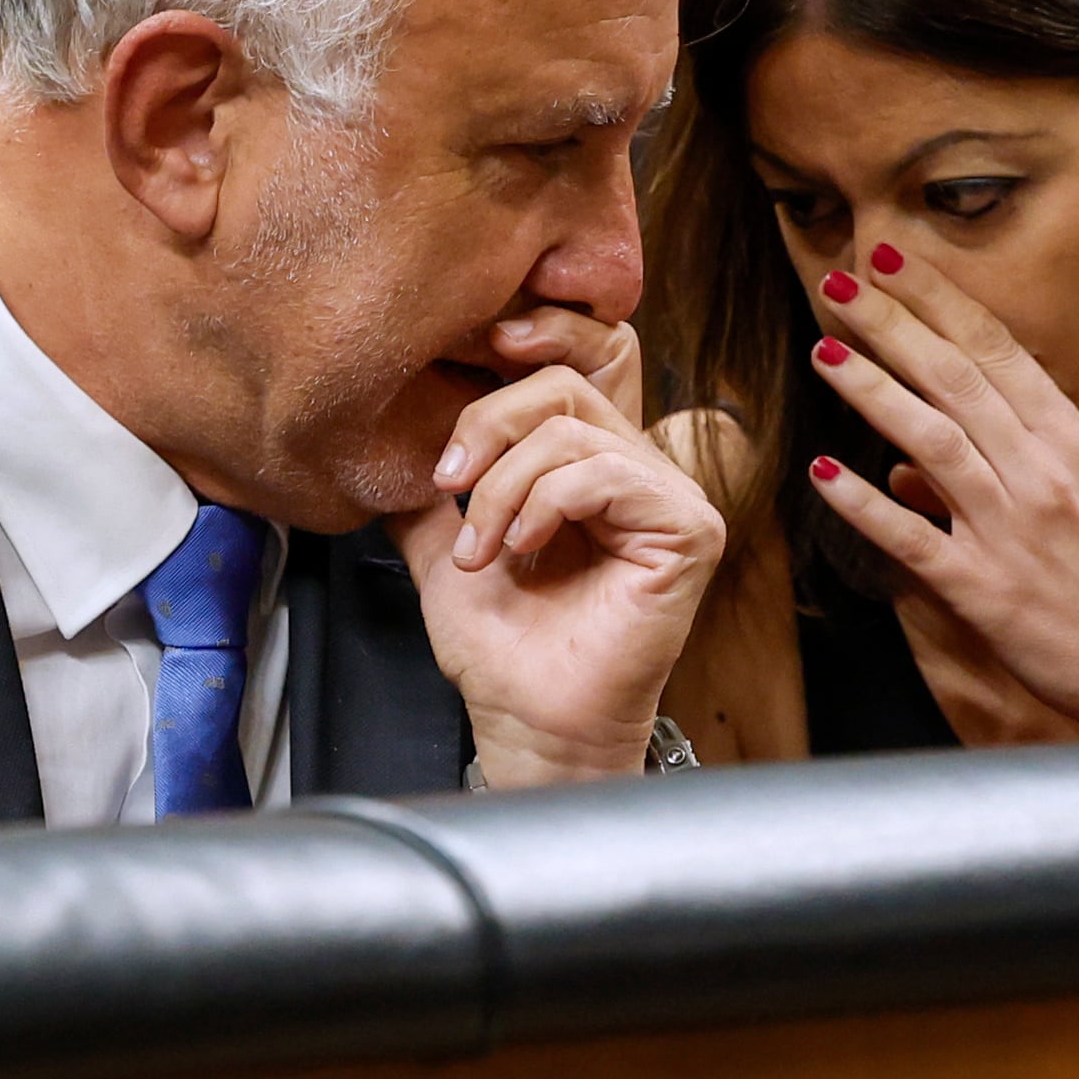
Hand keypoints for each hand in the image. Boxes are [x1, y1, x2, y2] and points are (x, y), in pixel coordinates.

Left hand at [386, 312, 720, 786]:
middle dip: (488, 427)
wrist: (525, 719)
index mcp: (588, 462)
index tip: (462, 398)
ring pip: (573, 432)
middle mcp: (636, 469)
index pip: (563, 368)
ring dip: (504, 487)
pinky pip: (606, 473)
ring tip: (479, 548)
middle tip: (448, 484)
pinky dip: (545, 505)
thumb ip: (432, 486)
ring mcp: (668, 495)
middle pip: (562, 384)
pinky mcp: (688, 527)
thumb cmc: (500, 647)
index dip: (521, 359)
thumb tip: (389, 431)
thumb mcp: (443, 541)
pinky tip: (523, 550)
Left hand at [804, 246, 1078, 739]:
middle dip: (891, 323)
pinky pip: (915, 540)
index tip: (890, 258)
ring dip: (873, 392)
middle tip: (837, 282)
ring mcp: (1013, 531)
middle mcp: (1041, 474)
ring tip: (825, 352)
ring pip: (932, 442)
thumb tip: (907, 470)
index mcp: (1071, 441)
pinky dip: (867, 506)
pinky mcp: (987, 593)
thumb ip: (1006, 470)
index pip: (995, 349)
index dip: (937, 299)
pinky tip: (825, 475)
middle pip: (955, 379)